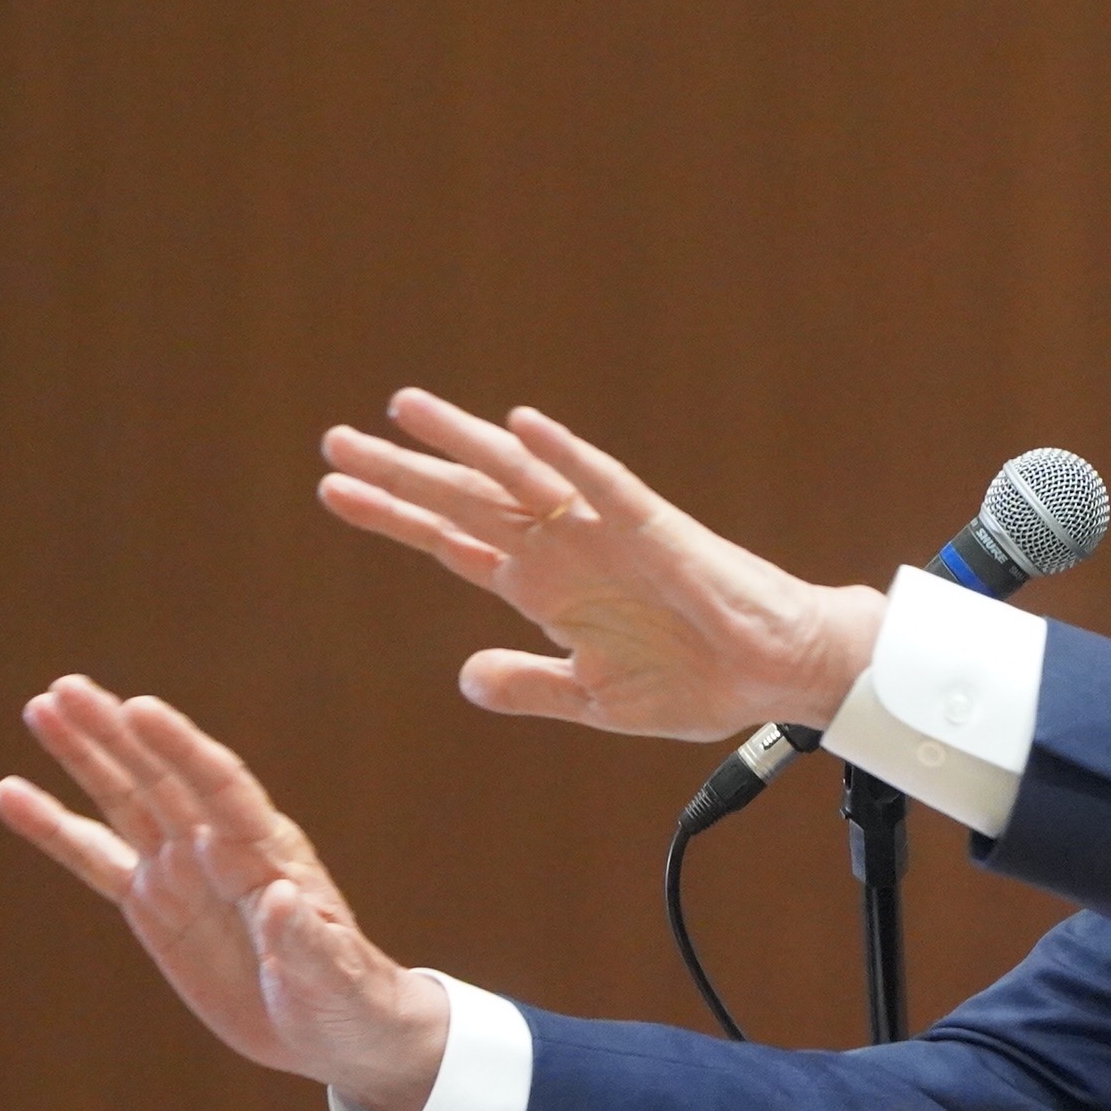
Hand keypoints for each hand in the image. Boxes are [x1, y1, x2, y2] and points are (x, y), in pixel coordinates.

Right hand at [0, 676, 450, 1110]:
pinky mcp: (153, 903)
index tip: (139, 708)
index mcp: (269, 855)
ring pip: (125, 801)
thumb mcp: (335, 980)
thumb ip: (308, 944)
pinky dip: (54, 828)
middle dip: (116, 733)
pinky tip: (10, 792)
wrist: (334, 1029)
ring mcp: (182, 870)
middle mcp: (220, 848)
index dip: (181, 748)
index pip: (220, 786)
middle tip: (65, 687)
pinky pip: (95, 859)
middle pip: (162, 778)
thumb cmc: (348, 1000)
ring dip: (84, 756)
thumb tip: (284, 900)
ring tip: (40, 707)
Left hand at [317, 387, 885, 740]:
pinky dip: (565, 457)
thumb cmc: (696, 679)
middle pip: (468, 500)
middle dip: (402, 471)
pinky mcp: (656, 530)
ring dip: (463, 443)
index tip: (335, 491)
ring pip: (520, 478)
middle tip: (334, 441)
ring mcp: (605, 534)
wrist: (775, 673)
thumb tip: (465, 678)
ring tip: (402, 410)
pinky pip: (604, 485)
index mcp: (545, 590)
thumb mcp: (595, 700)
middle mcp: (564, 550)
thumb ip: (530, 684)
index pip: (453, 541)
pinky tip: (522, 427)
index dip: (396, 516)